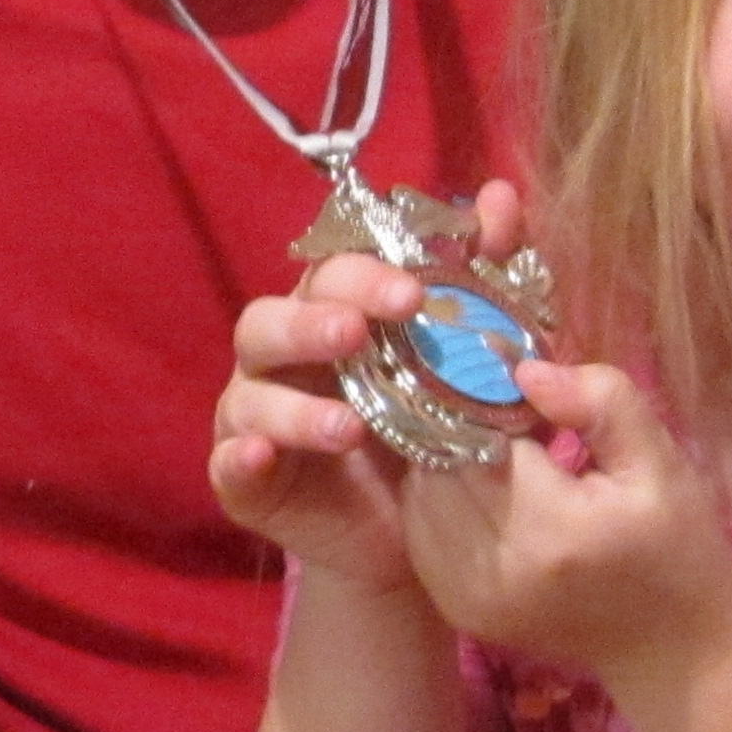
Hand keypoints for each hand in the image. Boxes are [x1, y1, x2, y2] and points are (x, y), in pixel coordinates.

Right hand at [209, 180, 532, 591]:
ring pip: (250, 392)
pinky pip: (227, 464)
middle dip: (314, 324)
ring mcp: (254, 416)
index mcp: (331, 315)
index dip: (366, 276)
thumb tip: (503, 196)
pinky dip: (239, 457)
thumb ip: (487, 281)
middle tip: (359, 335)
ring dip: (293, 405)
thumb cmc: (437, 432)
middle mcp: (282, 358)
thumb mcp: (475, 362)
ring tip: (348, 425)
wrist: (418, 535)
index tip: (416, 291)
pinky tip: (261, 456)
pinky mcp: (244, 480)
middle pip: (271, 319)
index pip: (331, 274)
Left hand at [401, 358, 731, 691]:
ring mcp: (469, 597)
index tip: (513, 383)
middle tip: (502, 412)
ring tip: (494, 450)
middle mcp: (496, 568)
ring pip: (419, 497)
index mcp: (552, 529)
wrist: (674, 650)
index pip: (480, 436)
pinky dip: (438, 501)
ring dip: (443, 462)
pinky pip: (420, 533)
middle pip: (438, 465)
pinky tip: (481, 490)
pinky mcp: (458, 611)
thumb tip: (524, 370)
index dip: (486, 398)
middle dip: (461, 427)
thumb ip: (601, 403)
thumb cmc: (678, 547)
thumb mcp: (661, 463)